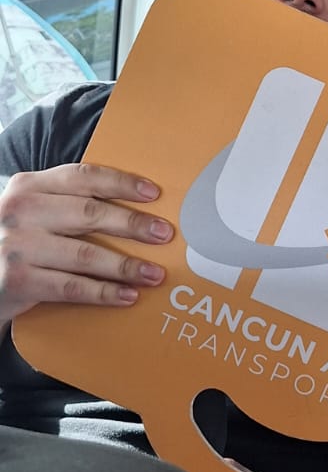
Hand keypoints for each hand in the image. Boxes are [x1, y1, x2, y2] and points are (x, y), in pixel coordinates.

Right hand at [0, 164, 172, 325]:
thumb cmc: (18, 241)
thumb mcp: (33, 211)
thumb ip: (68, 203)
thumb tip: (136, 208)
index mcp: (29, 186)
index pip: (82, 176)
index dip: (121, 183)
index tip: (154, 193)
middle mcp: (21, 211)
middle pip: (89, 213)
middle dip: (132, 224)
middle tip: (165, 234)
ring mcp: (17, 246)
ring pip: (85, 255)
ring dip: (126, 266)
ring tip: (154, 274)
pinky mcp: (18, 280)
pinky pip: (72, 287)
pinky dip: (104, 292)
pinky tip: (128, 295)